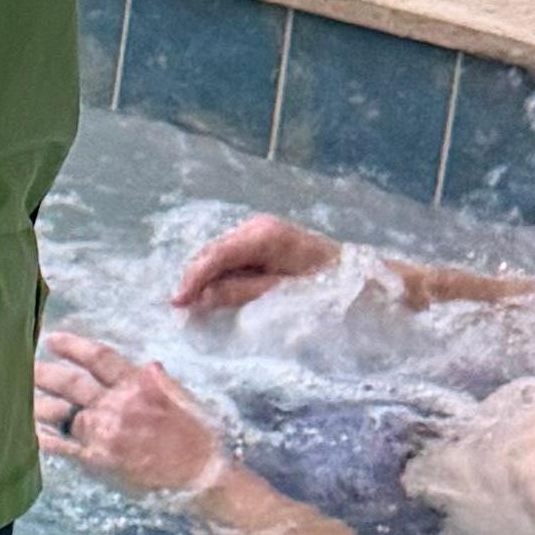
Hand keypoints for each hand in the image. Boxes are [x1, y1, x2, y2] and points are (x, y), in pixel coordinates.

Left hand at [35, 333, 233, 502]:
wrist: (201, 477)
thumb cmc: (198, 439)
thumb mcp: (185, 399)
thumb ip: (162, 381)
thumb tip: (148, 365)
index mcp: (138, 384)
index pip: (98, 357)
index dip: (72, 346)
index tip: (52, 340)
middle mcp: (117, 403)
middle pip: (71, 382)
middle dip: (43, 372)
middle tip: (21, 364)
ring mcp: (105, 432)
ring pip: (61, 412)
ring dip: (37, 403)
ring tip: (16, 396)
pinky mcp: (98, 459)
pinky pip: (63, 446)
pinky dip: (43, 438)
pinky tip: (27, 431)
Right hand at [171, 211, 340, 315]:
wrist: (358, 277)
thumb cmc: (326, 288)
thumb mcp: (281, 295)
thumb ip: (240, 293)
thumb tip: (201, 297)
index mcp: (264, 236)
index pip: (215, 256)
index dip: (192, 279)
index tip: (176, 304)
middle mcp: (257, 226)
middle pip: (213, 251)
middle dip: (195, 278)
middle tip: (181, 308)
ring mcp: (260, 229)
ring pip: (219, 253)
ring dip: (206, 276)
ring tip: (195, 303)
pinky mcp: (263, 238)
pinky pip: (231, 254)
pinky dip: (220, 272)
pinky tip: (216, 291)